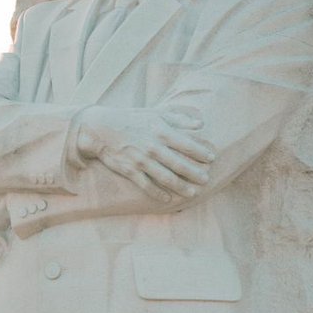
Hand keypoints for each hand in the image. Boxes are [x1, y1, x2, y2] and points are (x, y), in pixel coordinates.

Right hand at [77, 107, 214, 199]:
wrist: (101, 128)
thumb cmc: (132, 119)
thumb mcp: (156, 113)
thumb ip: (179, 119)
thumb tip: (201, 124)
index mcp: (160, 131)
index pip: (186, 144)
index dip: (201, 153)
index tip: (211, 159)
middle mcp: (153, 147)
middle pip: (179, 164)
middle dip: (195, 173)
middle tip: (206, 180)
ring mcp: (141, 160)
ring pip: (165, 177)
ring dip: (181, 186)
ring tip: (193, 193)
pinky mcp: (130, 170)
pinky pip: (147, 185)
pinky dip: (158, 193)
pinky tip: (168, 199)